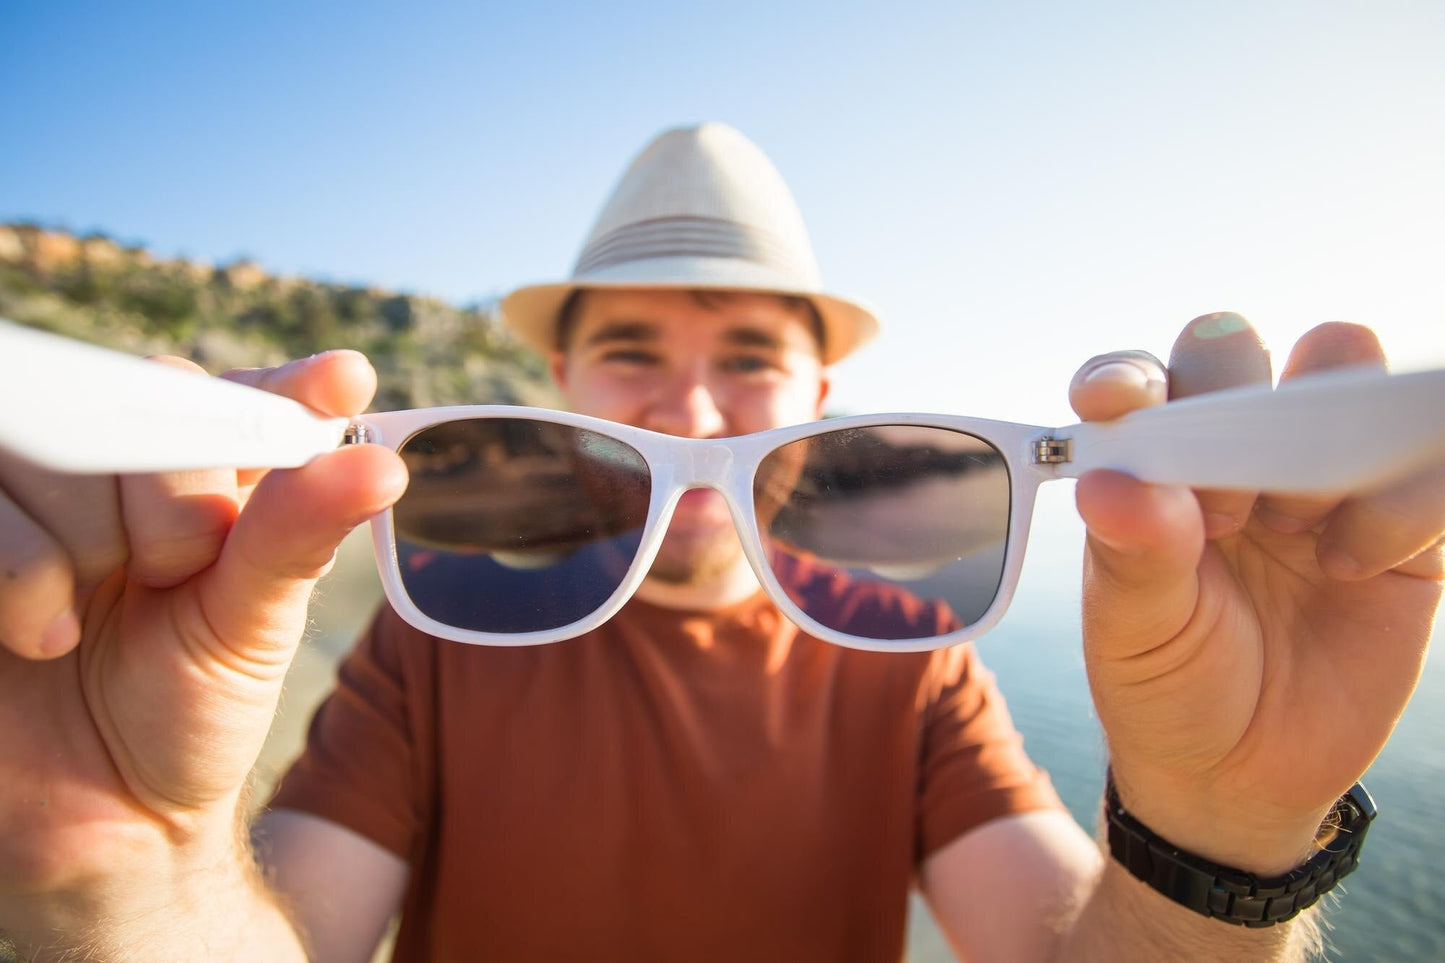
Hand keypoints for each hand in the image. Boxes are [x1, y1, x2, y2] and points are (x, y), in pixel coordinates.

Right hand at [0, 350, 406, 921]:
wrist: (90, 819)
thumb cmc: (185, 714)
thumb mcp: (251, 630)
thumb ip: (296, 536)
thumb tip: (383, 464)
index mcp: (208, 479)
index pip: (249, 397)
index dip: (291, 385)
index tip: (344, 382)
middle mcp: (120, 466)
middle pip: (148, 397)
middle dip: (176, 498)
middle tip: (170, 576)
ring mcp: (31, 492)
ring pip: (57, 444)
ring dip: (87, 546)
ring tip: (89, 623)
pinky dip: (22, 574)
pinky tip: (40, 636)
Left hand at [1071, 314, 1441, 873]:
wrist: (1241, 775)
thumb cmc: (1167, 685)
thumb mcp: (1135, 634)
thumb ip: (1133, 557)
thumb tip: (1111, 486)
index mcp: (1149, 466)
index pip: (1136, 381)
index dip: (1128, 376)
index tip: (1114, 401)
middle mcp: (1227, 450)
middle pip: (1238, 351)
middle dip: (1233, 402)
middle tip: (1224, 508)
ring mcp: (1317, 476)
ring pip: (1346, 376)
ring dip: (1326, 433)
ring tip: (1297, 534)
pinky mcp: (1401, 521)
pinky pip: (1432, 461)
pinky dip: (1408, 497)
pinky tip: (1356, 565)